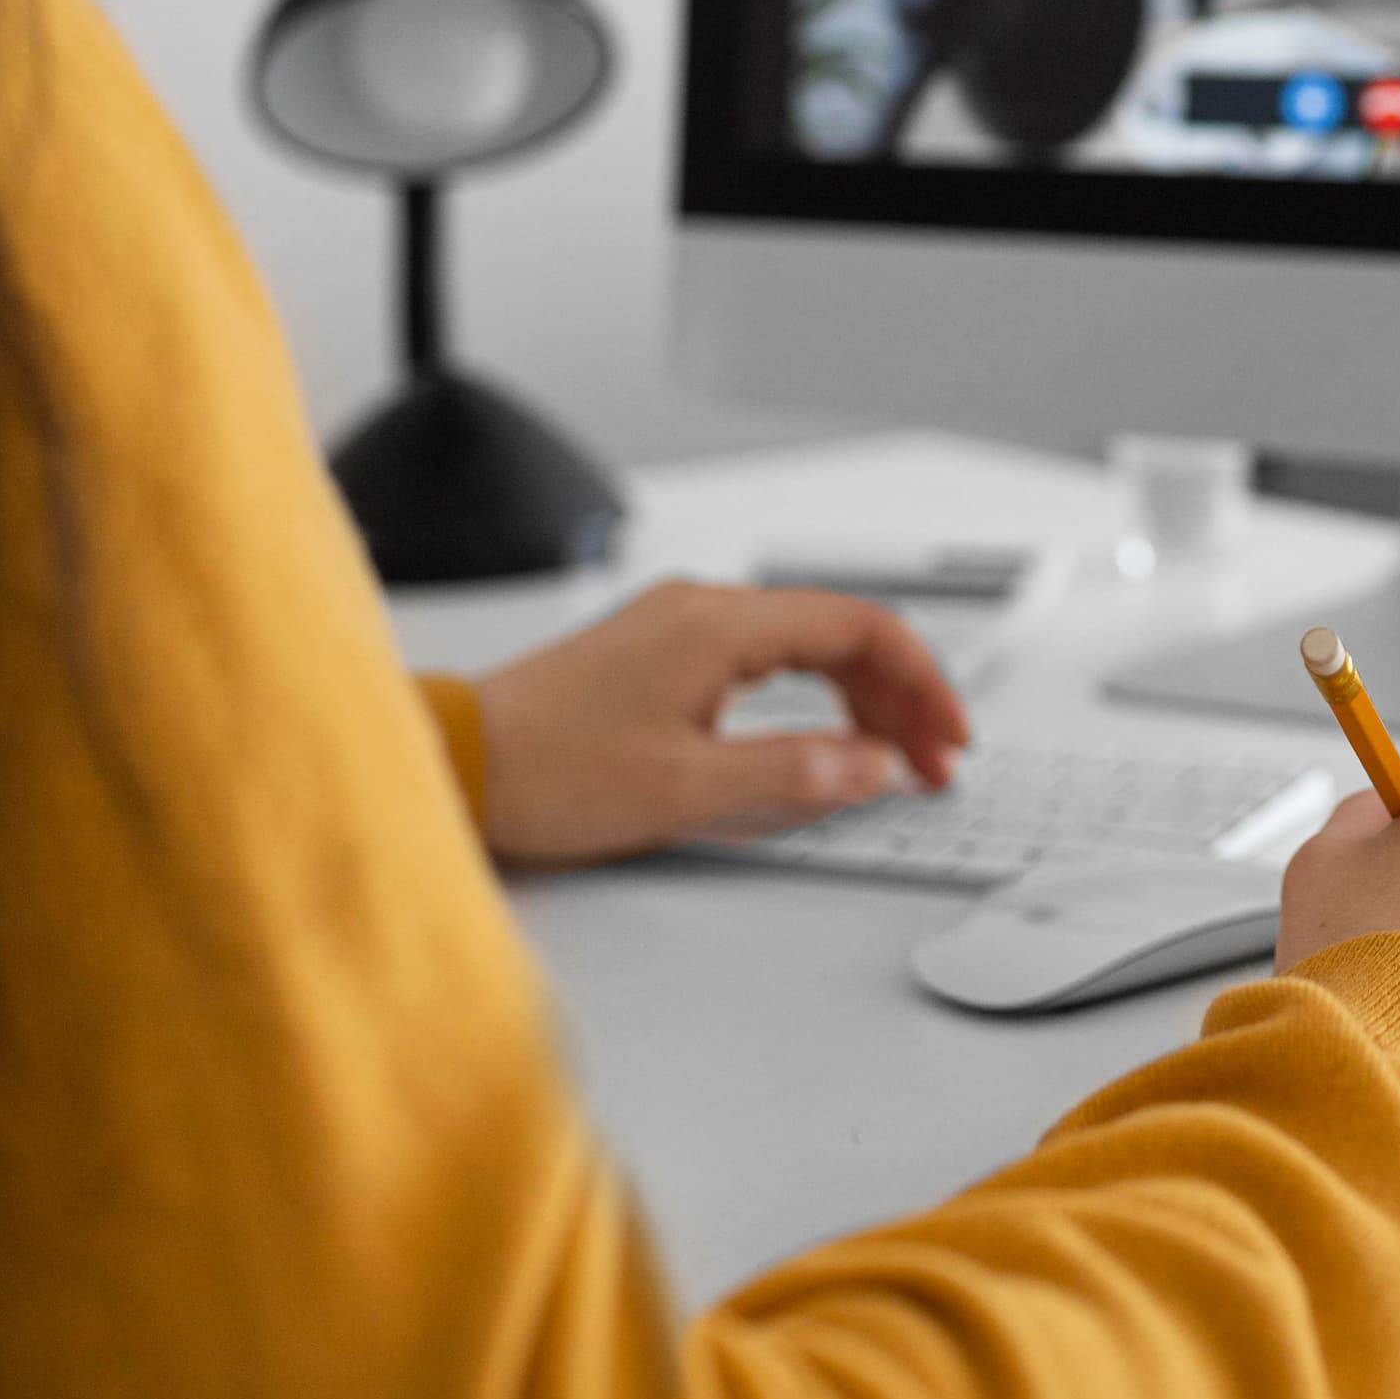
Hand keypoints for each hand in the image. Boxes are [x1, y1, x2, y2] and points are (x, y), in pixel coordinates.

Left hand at [466, 579, 970, 867]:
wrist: (453, 762)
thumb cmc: (544, 771)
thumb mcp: (686, 789)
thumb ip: (794, 772)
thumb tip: (875, 766)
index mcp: (717, 625)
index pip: (859, 625)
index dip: (920, 681)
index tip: (946, 735)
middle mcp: (701, 609)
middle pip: (839, 630)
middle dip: (899, 694)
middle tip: (930, 759)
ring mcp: (678, 627)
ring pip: (803, 643)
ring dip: (858, 696)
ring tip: (888, 757)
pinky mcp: (660, 654)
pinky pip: (764, 658)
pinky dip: (811, 694)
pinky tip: (822, 737)